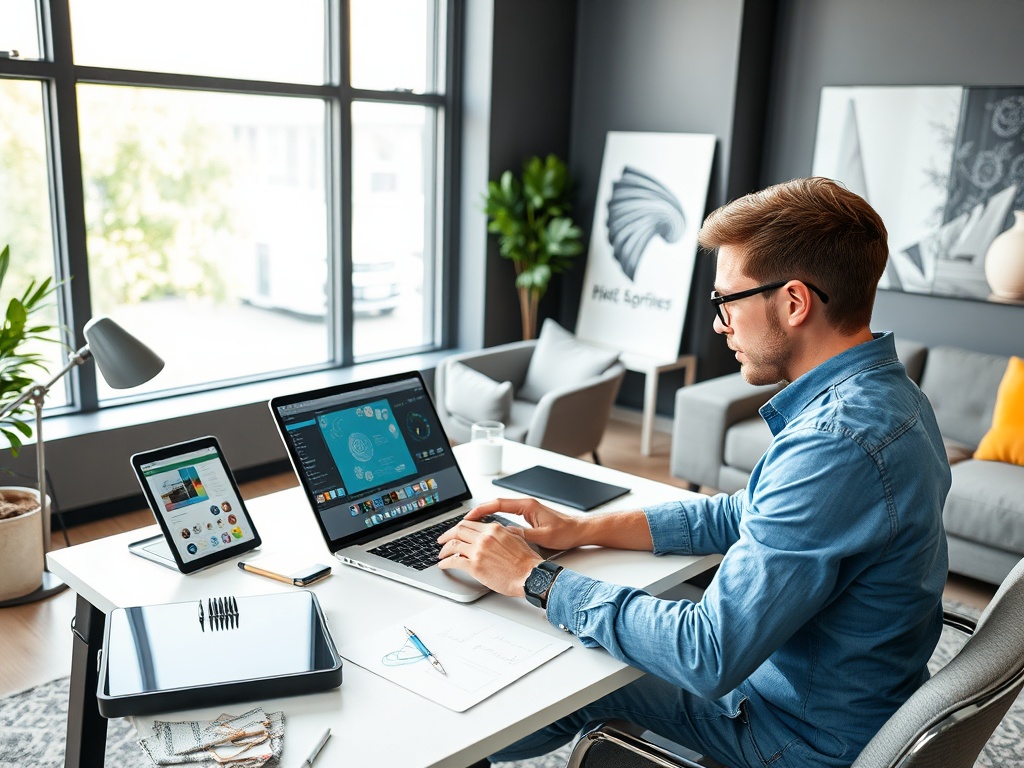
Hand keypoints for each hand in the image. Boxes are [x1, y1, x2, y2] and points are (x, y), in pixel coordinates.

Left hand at [437, 517, 540, 596]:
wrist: (530, 575)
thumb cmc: (526, 561)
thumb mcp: (514, 538)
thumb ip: (500, 533)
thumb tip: (491, 534)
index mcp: (493, 529)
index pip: (469, 524)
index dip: (458, 528)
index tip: (454, 532)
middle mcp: (484, 537)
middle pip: (458, 531)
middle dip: (447, 535)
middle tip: (442, 540)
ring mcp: (478, 551)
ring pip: (453, 545)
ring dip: (444, 550)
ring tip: (441, 554)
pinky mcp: (474, 566)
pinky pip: (453, 561)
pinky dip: (445, 562)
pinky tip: (443, 565)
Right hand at [463, 497, 585, 551]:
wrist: (579, 531)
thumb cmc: (565, 532)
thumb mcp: (543, 536)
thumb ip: (523, 535)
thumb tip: (504, 534)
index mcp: (527, 506)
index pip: (498, 504)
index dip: (481, 510)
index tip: (469, 516)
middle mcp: (525, 505)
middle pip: (495, 505)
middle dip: (478, 512)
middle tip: (464, 521)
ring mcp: (526, 510)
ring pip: (499, 510)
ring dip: (485, 516)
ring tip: (471, 525)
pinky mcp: (527, 517)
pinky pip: (505, 515)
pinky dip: (494, 520)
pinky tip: (488, 528)